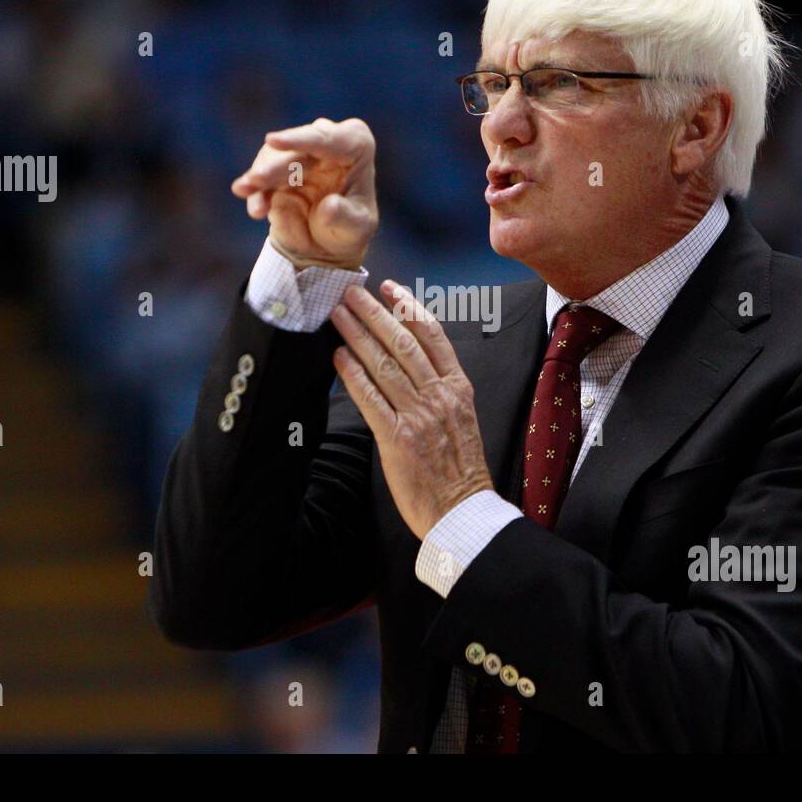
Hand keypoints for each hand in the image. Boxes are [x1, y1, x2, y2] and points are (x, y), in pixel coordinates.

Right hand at [231, 117, 377, 269]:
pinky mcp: (276, 171)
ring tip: (244, 192)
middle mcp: (325, 142)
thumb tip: (329, 206)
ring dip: (258, 177)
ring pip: (273, 158)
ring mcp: (298, 154)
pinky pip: (261, 178)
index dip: (300, 140)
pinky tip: (256, 209)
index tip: (272, 141)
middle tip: (257, 180)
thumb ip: (345, 216)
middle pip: (296, 148)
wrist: (328, 244)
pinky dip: (256, 193)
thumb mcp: (357, 228)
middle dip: (274, 165)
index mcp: (355, 145)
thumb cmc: (350, 227)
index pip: (327, 138)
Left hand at [329, 280, 493, 540]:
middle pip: (403, 342)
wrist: (464, 512)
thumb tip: (411, 368)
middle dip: (374, 313)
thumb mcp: (463, 421)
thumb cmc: (461, 471)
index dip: (408, 307)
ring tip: (338, 314)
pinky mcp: (398, 438)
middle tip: (351, 291)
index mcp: (459, 389)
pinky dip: (353, 374)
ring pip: (384, 364)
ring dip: (358, 335)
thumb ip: (441, 392)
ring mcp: (419, 416)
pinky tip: (338, 357)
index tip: (389, 288)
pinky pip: (371, 398)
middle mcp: (440, 396)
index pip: (433, 336)